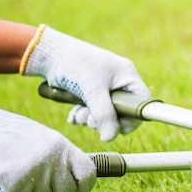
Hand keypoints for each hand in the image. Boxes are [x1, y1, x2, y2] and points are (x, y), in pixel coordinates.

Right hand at [0, 97, 95, 191]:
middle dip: (54, 191)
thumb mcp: (48, 141)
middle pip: (66, 191)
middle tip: (38, 177)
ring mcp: (36, 172)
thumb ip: (64, 159)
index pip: (88, 174)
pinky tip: (7, 174)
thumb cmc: (18, 137)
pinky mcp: (16, 183)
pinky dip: (13, 191)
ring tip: (20, 168)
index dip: (84, 187)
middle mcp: (53, 159)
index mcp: (63, 147)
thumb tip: (80, 182)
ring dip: (32, 189)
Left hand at [22, 26, 151, 140]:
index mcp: (128, 77)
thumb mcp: (92, 89)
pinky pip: (92, 112)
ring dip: (89, 119)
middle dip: (103, 120)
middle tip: (89, 119)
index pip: (141, 104)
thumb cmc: (76, 64)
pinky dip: (82, 116)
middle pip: (122, 113)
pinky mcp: (90, 93)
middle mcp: (119, 83)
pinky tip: (72, 114)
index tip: (116, 128)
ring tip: (77, 114)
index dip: (132, 119)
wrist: (50, 54)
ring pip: (104, 115)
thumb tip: (110, 138)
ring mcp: (105, 89)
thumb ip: (104, 113)